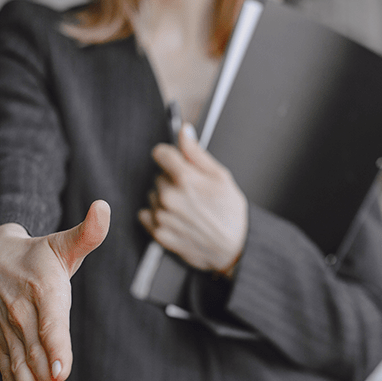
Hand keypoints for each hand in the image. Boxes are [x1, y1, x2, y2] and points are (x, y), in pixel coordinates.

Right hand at [0, 200, 109, 380]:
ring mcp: (8, 327)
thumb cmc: (38, 253)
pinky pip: (6, 366)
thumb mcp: (64, 242)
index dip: (55, 345)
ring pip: (20, 362)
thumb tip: (104, 208)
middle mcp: (22, 310)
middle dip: (45, 379)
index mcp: (42, 287)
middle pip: (35, 349)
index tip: (62, 369)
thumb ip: (88, 233)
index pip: (50, 320)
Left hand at [138, 124, 246, 274]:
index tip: (178, 162)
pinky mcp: (158, 234)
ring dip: (165, 198)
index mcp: (185, 179)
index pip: (160, 153)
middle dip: (172, 180)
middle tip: (192, 192)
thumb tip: (184, 132)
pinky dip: (158, 215)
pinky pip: (146, 215)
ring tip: (187, 207)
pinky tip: (177, 219)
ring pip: (153, 195)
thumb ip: (196, 153)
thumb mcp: (221, 177)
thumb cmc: (231, 214)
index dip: (171, 156)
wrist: (235, 248)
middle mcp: (169, 197)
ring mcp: (162, 217)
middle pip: (158, 175)